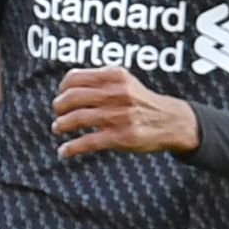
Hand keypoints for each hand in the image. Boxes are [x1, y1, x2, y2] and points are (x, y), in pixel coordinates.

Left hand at [53, 66, 199, 159]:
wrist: (172, 120)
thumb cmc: (141, 100)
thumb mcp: (125, 81)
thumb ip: (99, 80)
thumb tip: (67, 85)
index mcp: (115, 76)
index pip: (75, 78)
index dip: (62, 88)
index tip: (61, 95)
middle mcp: (117, 93)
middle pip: (72, 97)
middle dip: (59, 106)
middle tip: (57, 112)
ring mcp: (120, 116)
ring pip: (77, 118)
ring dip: (61, 124)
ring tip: (57, 128)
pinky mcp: (122, 137)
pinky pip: (89, 142)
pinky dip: (71, 147)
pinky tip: (64, 151)